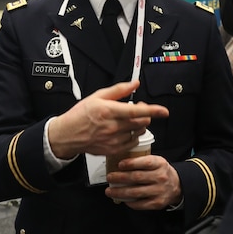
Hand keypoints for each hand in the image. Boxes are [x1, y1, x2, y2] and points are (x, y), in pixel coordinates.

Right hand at [48, 80, 167, 158]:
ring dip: (139, 124)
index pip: (136, 111)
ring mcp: (113, 139)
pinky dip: (134, 135)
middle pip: (141, 121)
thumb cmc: (80, 115)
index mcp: (109, 110)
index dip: (153, 110)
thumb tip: (134, 84)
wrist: (68, 135)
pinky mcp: (113, 149)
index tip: (164, 111)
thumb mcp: (97, 96)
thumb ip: (119, 90)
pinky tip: (126, 130)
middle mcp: (112, 126)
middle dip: (145, 114)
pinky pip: (132, 142)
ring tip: (129, 120)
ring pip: (138, 131)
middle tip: (138, 109)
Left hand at [105, 154, 181, 209]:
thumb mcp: (156, 161)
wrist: (177, 185)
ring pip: (135, 192)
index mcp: (160, 164)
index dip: (131, 163)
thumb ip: (142, 161)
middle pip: (137, 177)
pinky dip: (129, 202)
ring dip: (120, 192)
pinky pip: (140, 204)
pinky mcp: (157, 203)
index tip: (119, 164)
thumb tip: (119, 164)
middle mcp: (160, 177)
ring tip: (110, 191)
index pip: (145, 162)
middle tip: (110, 177)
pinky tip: (122, 199)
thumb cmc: (161, 172)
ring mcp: (159, 191)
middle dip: (120, 178)